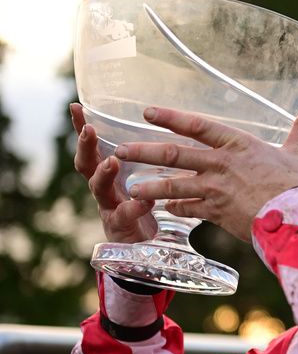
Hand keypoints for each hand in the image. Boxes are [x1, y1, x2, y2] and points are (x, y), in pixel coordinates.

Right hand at [71, 103, 156, 242]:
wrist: (146, 247)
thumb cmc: (146, 207)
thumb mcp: (145, 179)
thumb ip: (148, 160)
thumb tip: (165, 128)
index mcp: (108, 174)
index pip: (92, 147)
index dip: (82, 128)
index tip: (76, 106)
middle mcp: (104, 189)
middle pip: (86, 164)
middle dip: (85, 146)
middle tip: (89, 130)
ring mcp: (108, 208)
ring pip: (98, 189)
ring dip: (103, 173)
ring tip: (111, 162)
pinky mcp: (120, 228)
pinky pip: (124, 216)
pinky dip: (134, 207)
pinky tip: (145, 201)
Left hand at [114, 103, 297, 240]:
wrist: (294, 218)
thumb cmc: (295, 184)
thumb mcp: (296, 152)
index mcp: (237, 144)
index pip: (196, 125)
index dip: (169, 117)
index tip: (147, 113)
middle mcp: (220, 163)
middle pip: (173, 153)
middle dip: (144, 150)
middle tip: (120, 149)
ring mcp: (215, 188)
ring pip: (172, 185)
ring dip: (149, 186)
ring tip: (130, 186)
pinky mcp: (215, 212)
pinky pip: (187, 208)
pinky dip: (174, 207)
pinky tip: (163, 207)